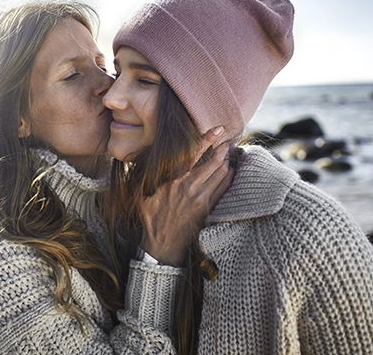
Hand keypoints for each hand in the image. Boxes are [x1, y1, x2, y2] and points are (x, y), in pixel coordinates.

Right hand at [139, 126, 234, 265]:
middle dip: (224, 148)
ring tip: (229, 153)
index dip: (208, 138)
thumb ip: (147, 173)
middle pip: (215, 161)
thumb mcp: (142, 192)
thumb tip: (146, 154)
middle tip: (228, 139)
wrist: (163, 243)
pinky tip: (229, 171)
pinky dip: (230, 176)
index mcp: (173, 180)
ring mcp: (202, 198)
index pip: (195, 153)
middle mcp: (190, 187)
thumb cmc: (150, 216)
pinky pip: (225, 187)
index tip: (219, 128)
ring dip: (228, 161)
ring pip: (223, 173)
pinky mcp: (209, 208)